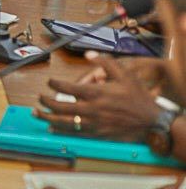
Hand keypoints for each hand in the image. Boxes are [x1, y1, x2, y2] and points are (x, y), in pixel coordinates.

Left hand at [36, 55, 160, 139]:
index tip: (49, 82)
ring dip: (47, 117)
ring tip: (36, 113)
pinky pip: (75, 133)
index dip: (54, 84)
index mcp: (96, 93)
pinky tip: (52, 127)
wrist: (151, 121)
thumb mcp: (124, 74)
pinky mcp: (97, 134)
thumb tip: (88, 54)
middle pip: (60, 106)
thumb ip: (105, 62)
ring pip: (64, 122)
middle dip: (46, 101)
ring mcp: (93, 123)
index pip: (67, 88)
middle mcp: (92, 109)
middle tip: (39, 97)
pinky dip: (61, 130)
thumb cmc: (138, 97)